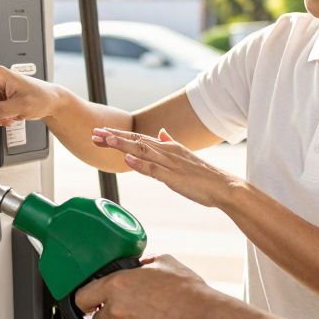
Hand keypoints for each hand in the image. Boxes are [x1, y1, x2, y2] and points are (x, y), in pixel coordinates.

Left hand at [75, 255, 225, 318]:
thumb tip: (141, 265)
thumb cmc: (187, 293)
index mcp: (117, 285)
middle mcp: (115, 310)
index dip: (85, 300)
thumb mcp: (165, 263)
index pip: (82, 296)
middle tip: (125, 312)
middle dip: (108, 317)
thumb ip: (145, 264)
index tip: (90, 302)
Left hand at [91, 127, 245, 207]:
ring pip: (142, 151)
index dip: (119, 135)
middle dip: (114, 137)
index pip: (139, 138)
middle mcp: (167, 151)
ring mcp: (170, 163)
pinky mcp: (174, 177)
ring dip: (122, 145)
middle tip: (94, 133)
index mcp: (169, 147)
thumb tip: (162, 132)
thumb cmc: (204, 176)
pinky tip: (127, 160)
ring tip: (105, 139)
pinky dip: (140, 164)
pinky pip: (154, 170)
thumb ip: (171, 144)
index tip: (102, 132)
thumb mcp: (185, 156)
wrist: (224, 187)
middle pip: (136, 141)